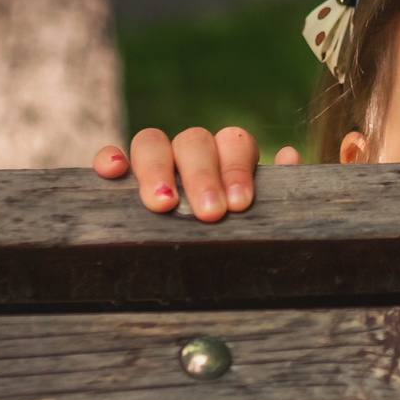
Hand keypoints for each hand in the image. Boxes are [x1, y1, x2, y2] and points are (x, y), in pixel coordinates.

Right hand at [92, 127, 302, 220]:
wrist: (202, 258)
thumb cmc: (239, 230)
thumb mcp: (262, 213)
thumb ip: (279, 188)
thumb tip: (290, 156)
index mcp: (230, 153)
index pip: (234, 143)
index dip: (238, 170)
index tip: (239, 205)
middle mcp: (193, 149)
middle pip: (193, 141)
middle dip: (201, 177)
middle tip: (208, 214)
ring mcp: (157, 157)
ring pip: (152, 141)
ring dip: (157, 169)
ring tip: (162, 204)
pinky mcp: (122, 172)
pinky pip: (113, 154)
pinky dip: (110, 157)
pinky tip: (113, 173)